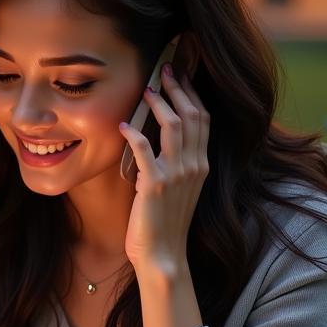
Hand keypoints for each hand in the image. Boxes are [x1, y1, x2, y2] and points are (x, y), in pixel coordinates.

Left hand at [119, 64, 209, 274]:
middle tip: (166, 70)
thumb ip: (174, 164)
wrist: (163, 256)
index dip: (192, 94)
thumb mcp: (177, 188)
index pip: (203, 119)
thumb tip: (156, 139)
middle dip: (179, 88)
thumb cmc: (164, 223)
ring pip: (174, 125)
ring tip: (147, 89)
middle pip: (192, 115)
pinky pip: (145, 150)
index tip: (181, 76)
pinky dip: (134, 133)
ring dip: (160, 103)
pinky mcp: (155, 184)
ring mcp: (177, 174)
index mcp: (201, 165)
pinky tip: (122, 125)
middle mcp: (194, 165)